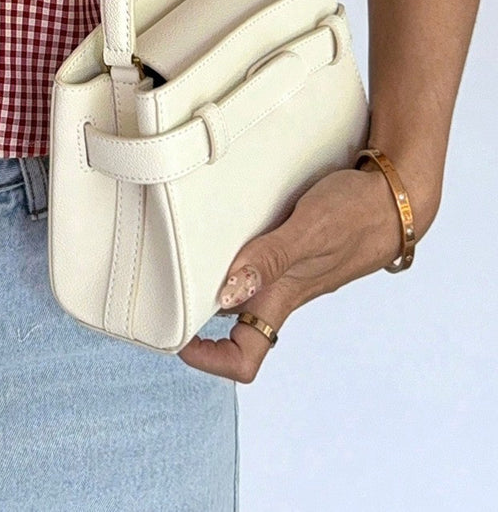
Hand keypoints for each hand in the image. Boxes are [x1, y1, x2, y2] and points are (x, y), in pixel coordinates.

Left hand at [176, 164, 418, 382]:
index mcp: (283, 297)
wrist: (395, 196)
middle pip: (233, 325)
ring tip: (179, 256)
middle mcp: (281, 290)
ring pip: (240, 290)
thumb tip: (228, 293)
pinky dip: (230, 252)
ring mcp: (287, 270)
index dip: (208, 360)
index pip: (245, 357)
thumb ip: (270, 258)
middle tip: (162, 290)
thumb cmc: (357, 214)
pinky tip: (216, 227)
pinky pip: (253, 261)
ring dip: (211, 279)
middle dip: (197, 314)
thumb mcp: (310, 231)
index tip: (178, 341)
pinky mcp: (291, 247)